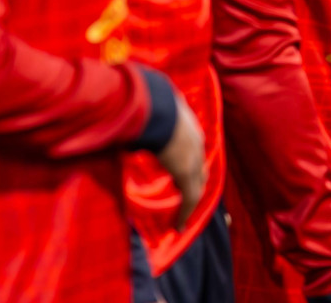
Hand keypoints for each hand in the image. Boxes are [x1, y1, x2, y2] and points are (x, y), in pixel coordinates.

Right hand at [156, 94, 205, 228]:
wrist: (154, 105)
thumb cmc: (147, 104)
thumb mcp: (150, 111)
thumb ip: (146, 119)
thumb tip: (130, 120)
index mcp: (189, 128)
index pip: (195, 152)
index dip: (190, 167)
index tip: (184, 177)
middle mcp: (196, 143)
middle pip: (200, 170)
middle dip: (194, 185)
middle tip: (186, 201)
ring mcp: (194, 157)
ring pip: (196, 186)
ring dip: (189, 203)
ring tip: (181, 218)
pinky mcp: (186, 172)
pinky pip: (189, 197)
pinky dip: (184, 213)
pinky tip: (178, 226)